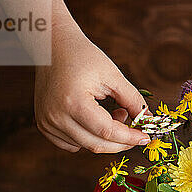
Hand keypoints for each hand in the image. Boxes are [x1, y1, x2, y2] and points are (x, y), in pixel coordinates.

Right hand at [34, 27, 149, 152]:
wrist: (52, 46)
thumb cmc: (82, 56)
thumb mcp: (112, 75)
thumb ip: (132, 100)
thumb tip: (147, 120)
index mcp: (73, 102)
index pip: (107, 131)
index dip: (129, 137)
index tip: (145, 137)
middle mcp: (55, 117)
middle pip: (96, 145)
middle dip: (121, 142)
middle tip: (134, 129)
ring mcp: (47, 123)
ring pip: (86, 146)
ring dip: (105, 137)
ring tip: (112, 112)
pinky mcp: (44, 125)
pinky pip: (72, 144)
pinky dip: (88, 138)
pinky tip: (95, 119)